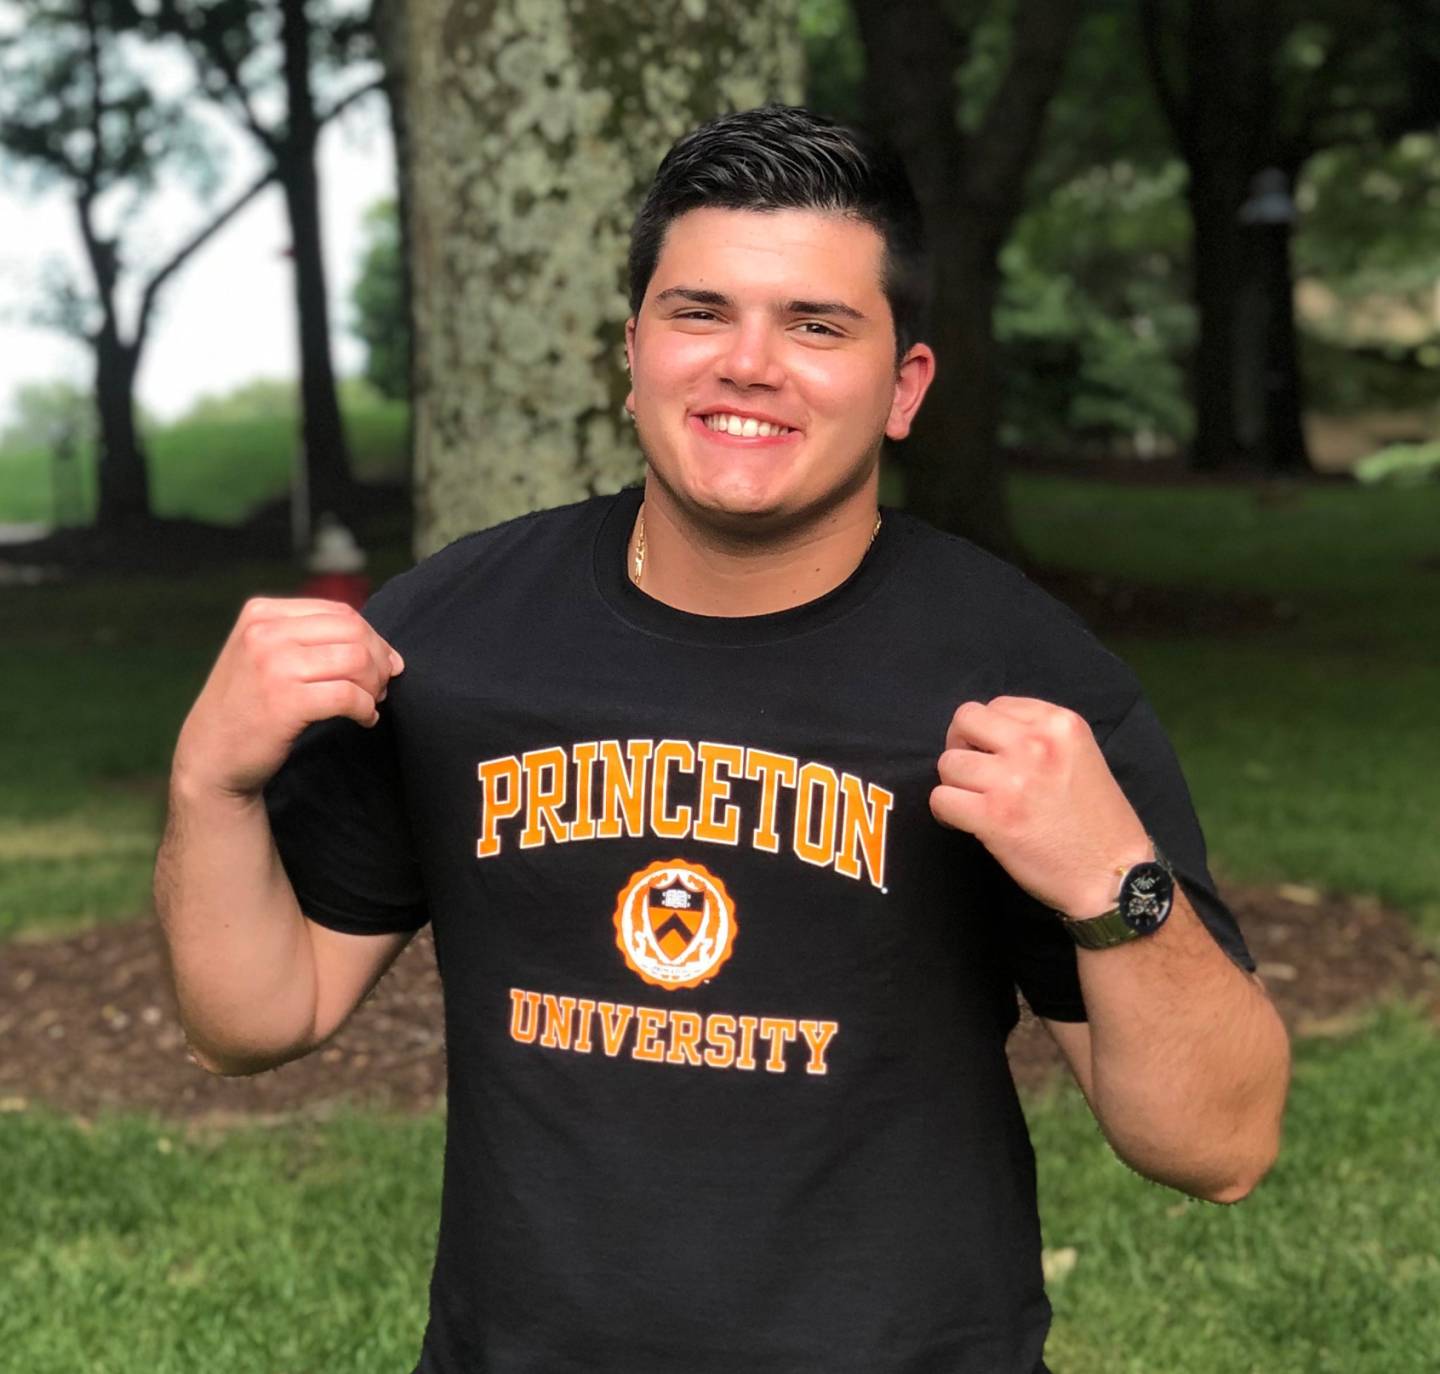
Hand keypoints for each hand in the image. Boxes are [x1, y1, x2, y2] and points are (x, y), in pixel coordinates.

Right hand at [173, 597, 404, 800]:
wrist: (210, 757)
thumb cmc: (247, 707)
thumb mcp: (264, 655)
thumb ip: (308, 639)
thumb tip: (381, 646)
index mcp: (262, 613)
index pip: (340, 612)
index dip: (372, 638)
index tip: (385, 662)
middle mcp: (265, 633)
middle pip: (353, 632)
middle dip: (380, 660)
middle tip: (383, 686)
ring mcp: (273, 665)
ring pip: (356, 661)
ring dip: (375, 685)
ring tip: (372, 702)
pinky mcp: (285, 701)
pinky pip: (348, 696)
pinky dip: (366, 709)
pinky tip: (365, 719)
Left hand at [930, 696, 1151, 916]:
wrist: (1113, 875)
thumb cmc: (1099, 822)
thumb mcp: (1081, 755)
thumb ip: (1040, 737)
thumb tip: (986, 738)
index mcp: (1060, 724)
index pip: (997, 705)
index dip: (987, 732)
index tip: (994, 756)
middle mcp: (1035, 743)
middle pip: (964, 721)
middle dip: (962, 745)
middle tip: (973, 773)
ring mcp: (1012, 779)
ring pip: (948, 762)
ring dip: (955, 784)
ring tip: (974, 803)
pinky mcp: (993, 816)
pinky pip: (940, 799)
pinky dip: (945, 812)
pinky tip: (964, 823)